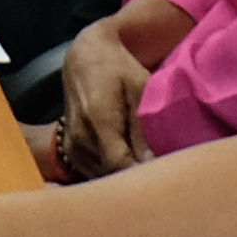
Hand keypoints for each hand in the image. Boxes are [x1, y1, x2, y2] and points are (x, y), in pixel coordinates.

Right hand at [57, 6, 157, 175]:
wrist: (84, 59)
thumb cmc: (117, 68)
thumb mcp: (139, 87)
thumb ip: (145, 126)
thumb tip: (155, 162)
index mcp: (97, 119)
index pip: (120, 165)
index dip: (143, 175)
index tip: (164, 174)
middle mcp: (80, 137)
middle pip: (112, 175)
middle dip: (137, 178)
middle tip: (161, 172)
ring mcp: (73, 147)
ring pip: (104, 177)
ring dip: (125, 176)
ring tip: (146, 165)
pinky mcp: (71, 151)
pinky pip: (96, 173)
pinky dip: (113, 172)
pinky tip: (129, 160)